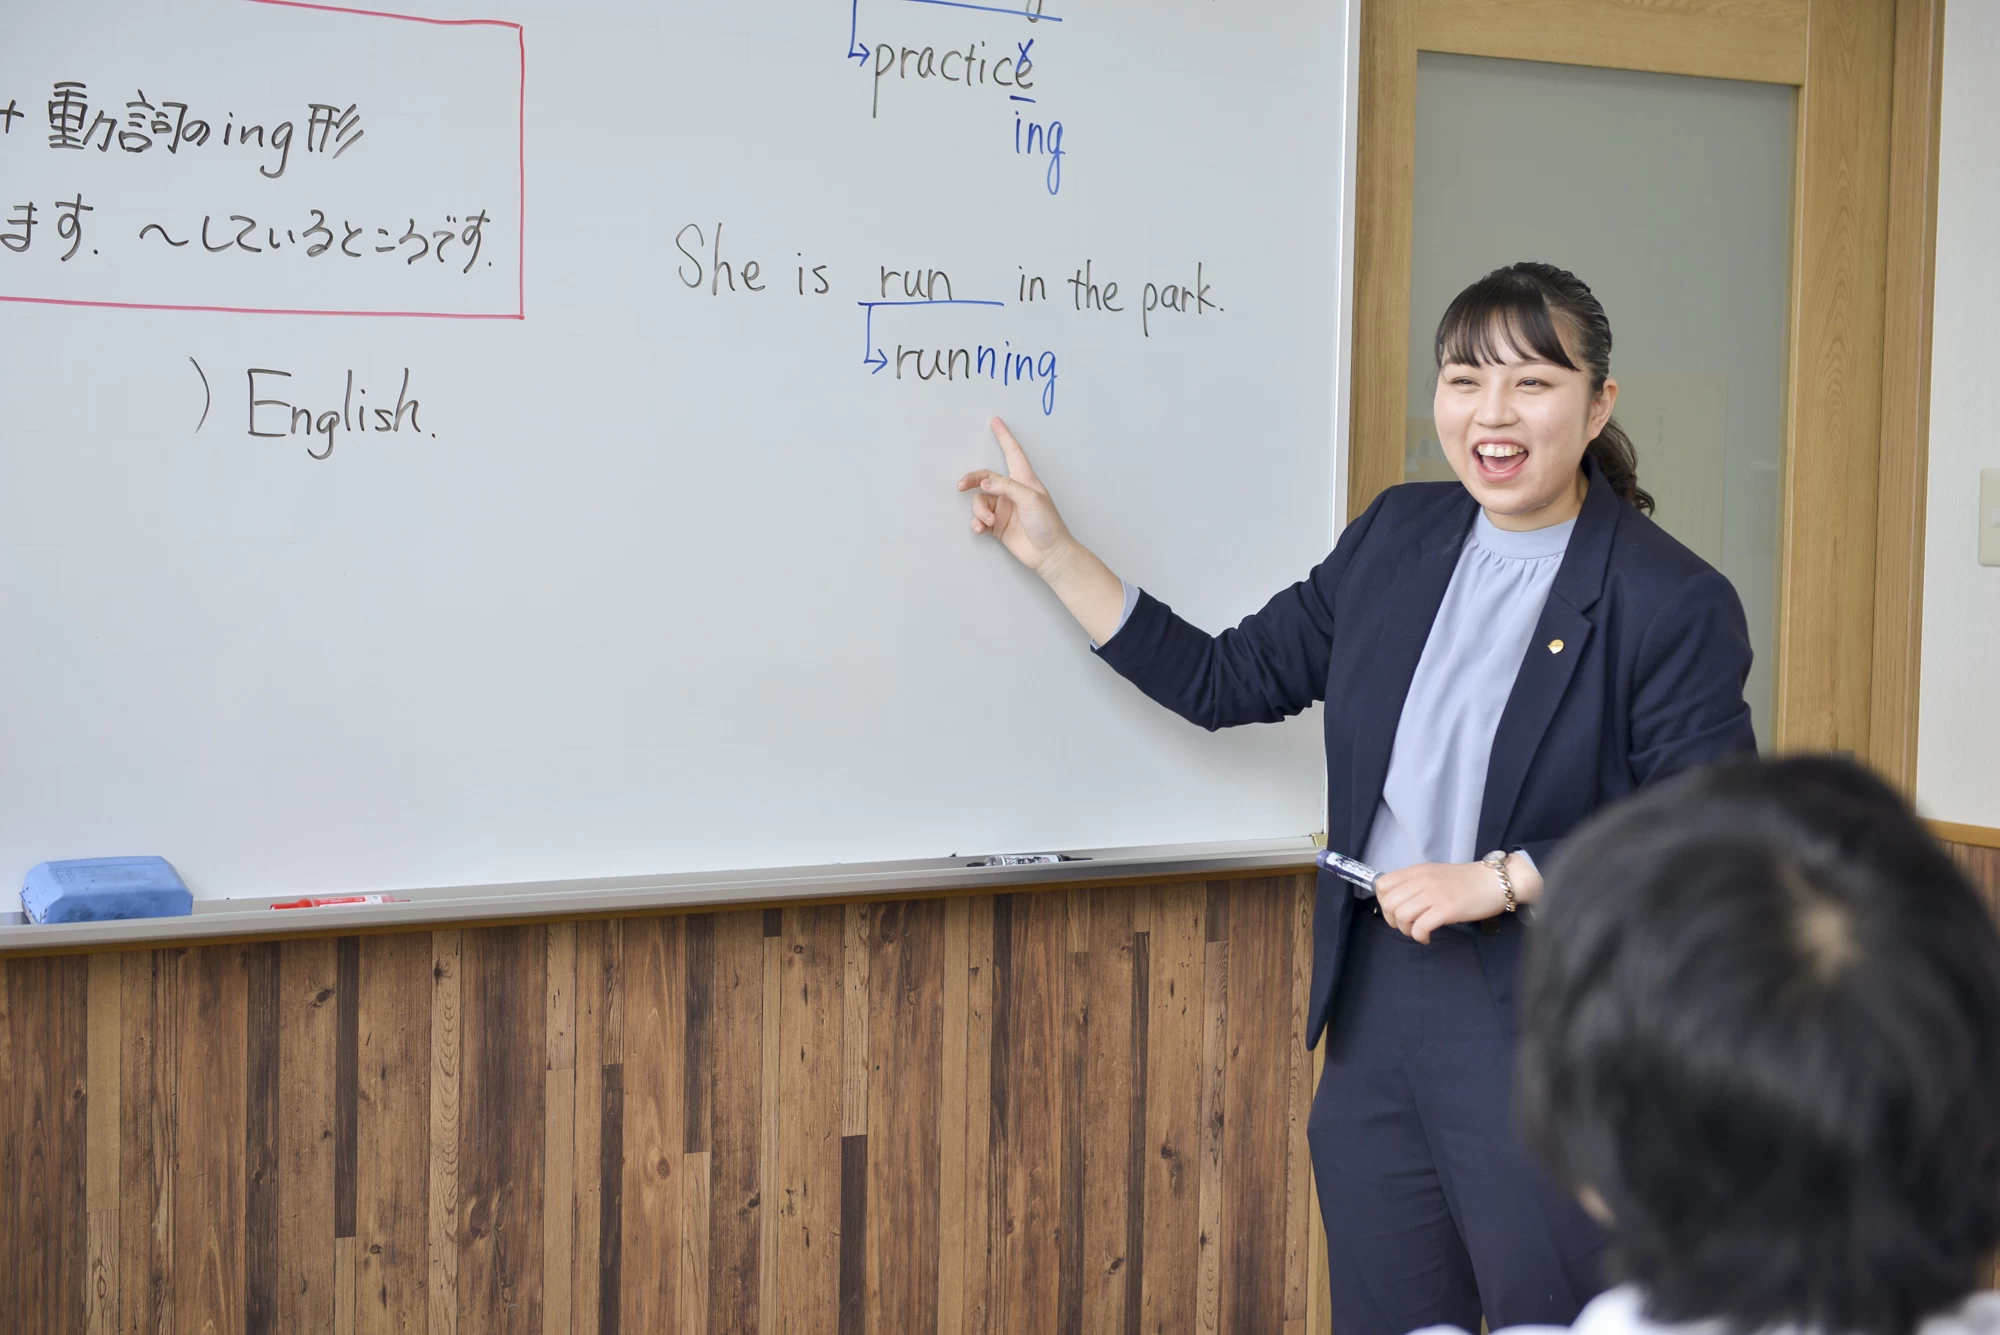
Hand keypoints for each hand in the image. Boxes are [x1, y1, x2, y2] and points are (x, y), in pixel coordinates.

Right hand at [956, 417, 1076, 574]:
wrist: (1049, 554)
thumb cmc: (1047, 524)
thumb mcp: (1030, 499)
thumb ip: (1006, 487)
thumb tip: (984, 482)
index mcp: (1024, 480)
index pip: (1013, 453)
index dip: (1004, 437)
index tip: (996, 421)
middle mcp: (1011, 492)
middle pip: (985, 477)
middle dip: (971, 480)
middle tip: (960, 486)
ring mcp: (1003, 508)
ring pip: (980, 501)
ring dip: (980, 510)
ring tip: (988, 521)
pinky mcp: (997, 525)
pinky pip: (979, 518)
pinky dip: (977, 522)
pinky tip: (981, 529)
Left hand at [1375, 860, 1517, 943]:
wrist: (1495, 881)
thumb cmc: (1467, 881)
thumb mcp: (1436, 875)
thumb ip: (1417, 884)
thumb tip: (1401, 900)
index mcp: (1417, 871)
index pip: (1382, 885)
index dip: (1383, 903)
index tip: (1396, 912)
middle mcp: (1421, 880)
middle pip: (1389, 903)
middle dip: (1393, 921)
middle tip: (1407, 926)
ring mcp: (1433, 894)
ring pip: (1402, 916)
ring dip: (1406, 930)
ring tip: (1418, 932)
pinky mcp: (1446, 909)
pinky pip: (1420, 927)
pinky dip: (1420, 937)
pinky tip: (1427, 937)